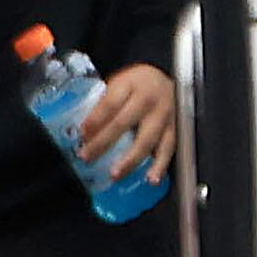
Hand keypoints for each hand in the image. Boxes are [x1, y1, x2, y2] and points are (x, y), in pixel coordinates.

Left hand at [75, 63, 179, 181]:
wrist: (165, 78)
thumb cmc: (135, 84)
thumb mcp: (117, 84)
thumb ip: (102, 104)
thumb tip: (81, 132)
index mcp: (130, 85)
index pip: (110, 103)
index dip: (95, 119)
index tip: (82, 133)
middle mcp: (148, 99)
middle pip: (124, 123)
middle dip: (103, 142)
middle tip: (87, 157)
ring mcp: (164, 114)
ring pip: (147, 139)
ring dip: (130, 160)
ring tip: (116, 174)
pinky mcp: (175, 127)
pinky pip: (169, 148)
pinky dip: (160, 165)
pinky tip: (151, 178)